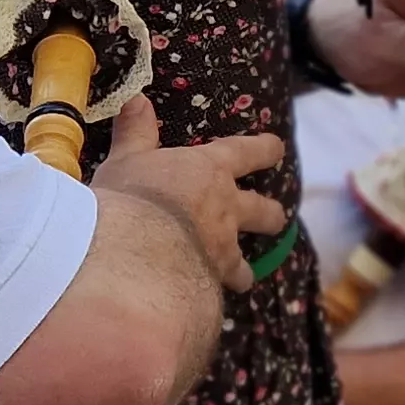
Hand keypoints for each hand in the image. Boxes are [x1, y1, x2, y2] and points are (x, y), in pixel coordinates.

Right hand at [89, 97, 289, 290]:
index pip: (246, 152)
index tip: (277, 148)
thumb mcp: (127, 160)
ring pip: (244, 262)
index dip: (264, 149)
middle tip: (277, 218)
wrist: (135, 257)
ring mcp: (222, 250)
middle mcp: (226, 210)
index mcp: (209, 170)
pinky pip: (218, 290)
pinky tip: (205, 304)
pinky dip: (213, 294)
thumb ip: (136, 133)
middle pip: (262, 211)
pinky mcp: (210, 285)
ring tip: (243, 278)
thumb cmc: (131, 198)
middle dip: (271, 215)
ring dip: (243, 270)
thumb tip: (138, 100)